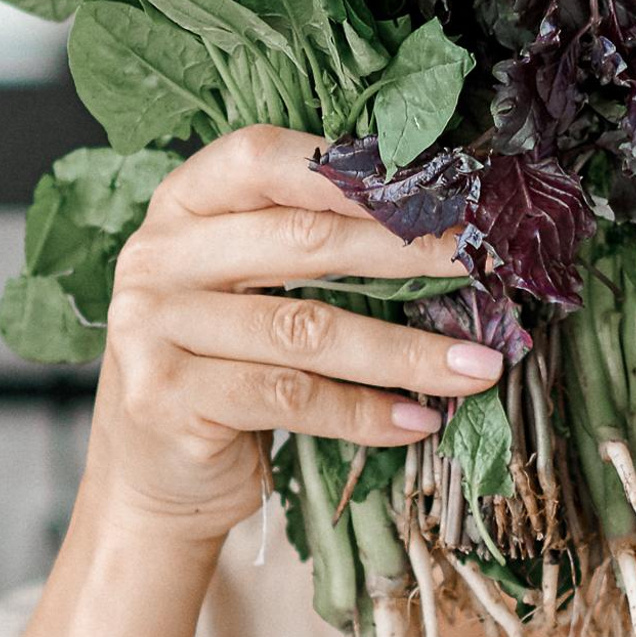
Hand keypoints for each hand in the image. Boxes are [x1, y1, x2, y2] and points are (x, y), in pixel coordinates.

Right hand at [81, 124, 493, 554]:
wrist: (156, 477)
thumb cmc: (221, 370)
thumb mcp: (245, 290)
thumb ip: (303, 245)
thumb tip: (438, 226)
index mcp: (180, 206)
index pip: (264, 159)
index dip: (352, 171)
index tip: (436, 189)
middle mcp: (157, 257)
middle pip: (302, 242)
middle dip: (406, 253)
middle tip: (482, 265)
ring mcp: (153, 329)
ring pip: (307, 330)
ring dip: (406, 351)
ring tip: (478, 365)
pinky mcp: (169, 399)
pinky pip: (291, 397)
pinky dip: (366, 413)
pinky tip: (419, 420)